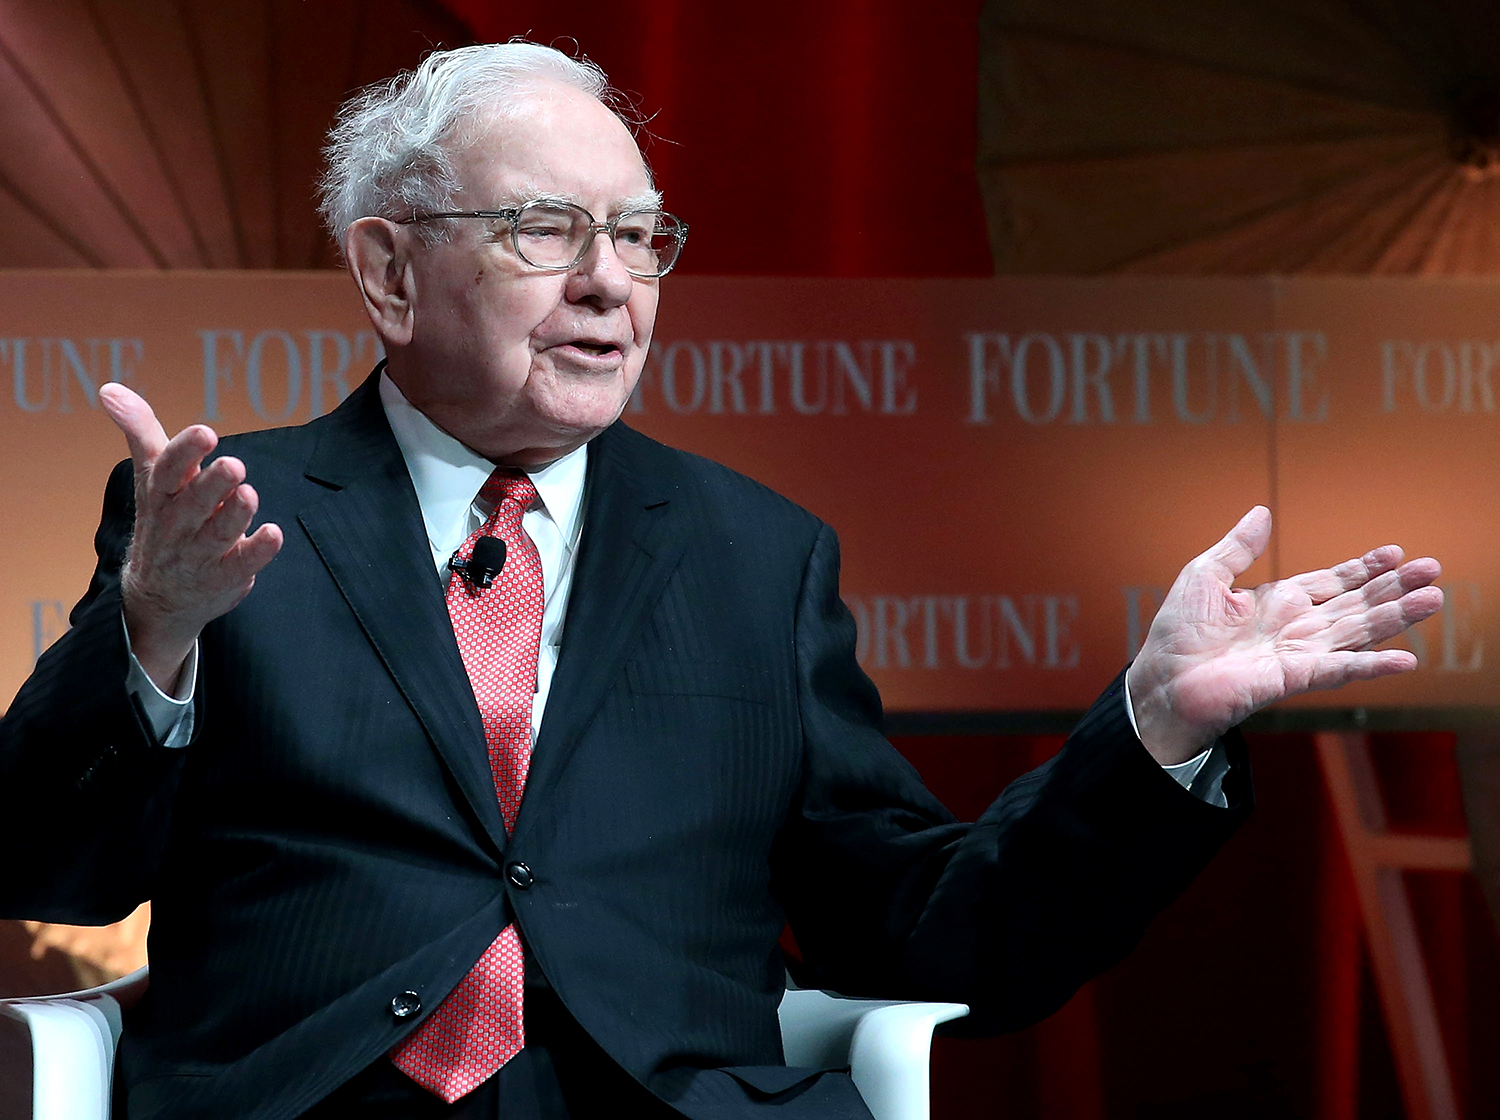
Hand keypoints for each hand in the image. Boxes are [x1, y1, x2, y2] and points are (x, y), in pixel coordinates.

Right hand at [99, 383, 282, 692]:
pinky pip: (241, 564)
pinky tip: (274, 534)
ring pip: (218, 533)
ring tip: (249, 494)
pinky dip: (258, 551)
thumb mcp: (152, 477)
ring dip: (235, 514)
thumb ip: (141, 432)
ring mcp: (200, 554)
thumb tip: (110, 388)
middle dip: (212, 484)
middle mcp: (177, 525)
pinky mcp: (225, 576)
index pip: (167, 471)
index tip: (205, 433)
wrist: (160, 597)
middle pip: (193, 503)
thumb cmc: (164, 520)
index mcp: (160, 495)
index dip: (185, 452)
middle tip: (233, 464)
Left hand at [1126, 506, 1442, 764]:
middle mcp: (1296, 627)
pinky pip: (1340, 670)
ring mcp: (1299, 653)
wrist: (1161, 682)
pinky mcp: (1294, 678)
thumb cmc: (1176, 634)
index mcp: (1278, 601)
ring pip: (1357, 631)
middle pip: (1355, 604)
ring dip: (1396, 618)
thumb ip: (1238, 547)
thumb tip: (1262, 511)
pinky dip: (1371, 665)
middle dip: (1394, 588)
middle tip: (1433, 569)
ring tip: (1433, 599)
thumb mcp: (1205, 576)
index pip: (1332, 582)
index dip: (1363, 568)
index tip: (1395, 552)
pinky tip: (1406, 660)